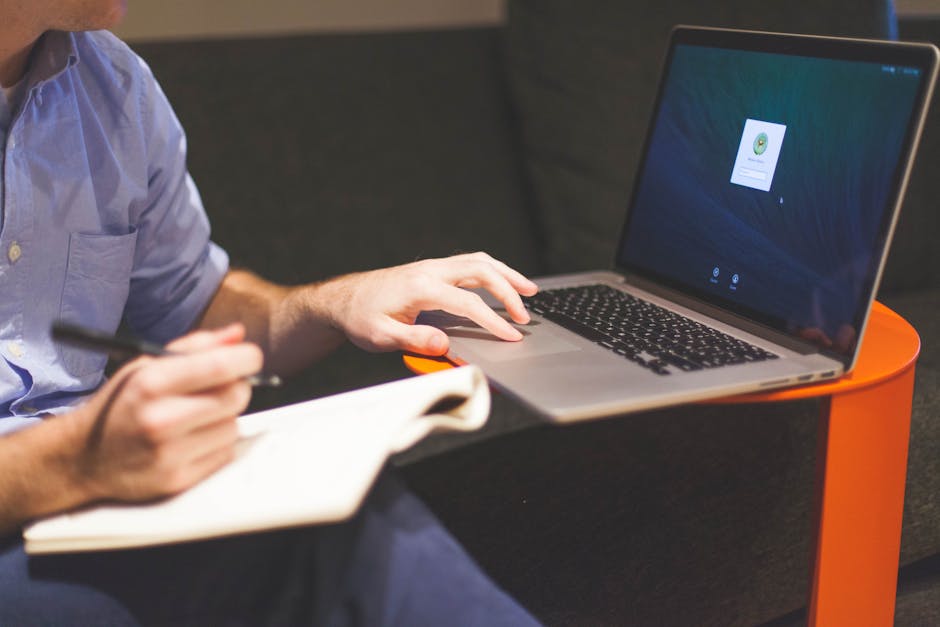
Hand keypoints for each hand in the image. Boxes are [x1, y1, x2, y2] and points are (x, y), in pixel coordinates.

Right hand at [69, 324, 262, 501]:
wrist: (84, 459)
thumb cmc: (122, 405)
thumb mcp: (146, 366)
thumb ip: (196, 347)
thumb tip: (238, 335)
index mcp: (152, 384)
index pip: (220, 366)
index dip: (246, 359)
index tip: (249, 358)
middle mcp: (161, 419)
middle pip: (236, 396)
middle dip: (236, 387)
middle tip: (220, 387)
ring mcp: (170, 454)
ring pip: (234, 426)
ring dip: (225, 418)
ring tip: (196, 417)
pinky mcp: (178, 481)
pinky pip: (224, 454)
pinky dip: (217, 444)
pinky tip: (192, 440)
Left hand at [323, 252, 538, 355]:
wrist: (342, 300)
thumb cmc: (360, 319)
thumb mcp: (380, 336)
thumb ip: (413, 340)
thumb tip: (443, 344)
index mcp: (421, 287)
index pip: (468, 303)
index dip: (493, 321)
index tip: (511, 336)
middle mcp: (430, 271)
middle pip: (482, 271)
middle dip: (509, 291)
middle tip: (526, 315)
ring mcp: (432, 267)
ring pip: (479, 262)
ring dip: (507, 274)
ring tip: (529, 290)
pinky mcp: (432, 269)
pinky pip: (470, 263)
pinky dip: (493, 270)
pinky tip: (503, 281)